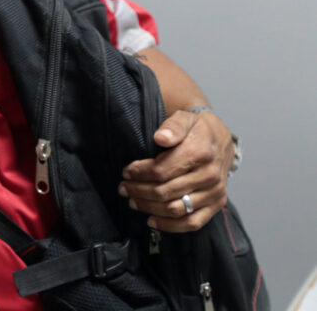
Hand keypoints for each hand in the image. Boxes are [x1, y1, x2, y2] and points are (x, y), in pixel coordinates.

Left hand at [119, 110, 233, 232]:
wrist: (220, 139)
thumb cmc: (197, 129)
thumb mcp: (184, 118)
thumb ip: (172, 126)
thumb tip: (161, 137)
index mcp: (200, 153)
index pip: (162, 170)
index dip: (140, 173)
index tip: (126, 172)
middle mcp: (210, 175)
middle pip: (165, 191)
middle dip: (139, 191)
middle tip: (123, 188)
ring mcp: (214, 193)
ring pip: (176, 209)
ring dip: (149, 207)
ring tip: (132, 201)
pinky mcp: (217, 205)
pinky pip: (193, 223)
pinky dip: (170, 226)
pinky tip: (151, 220)